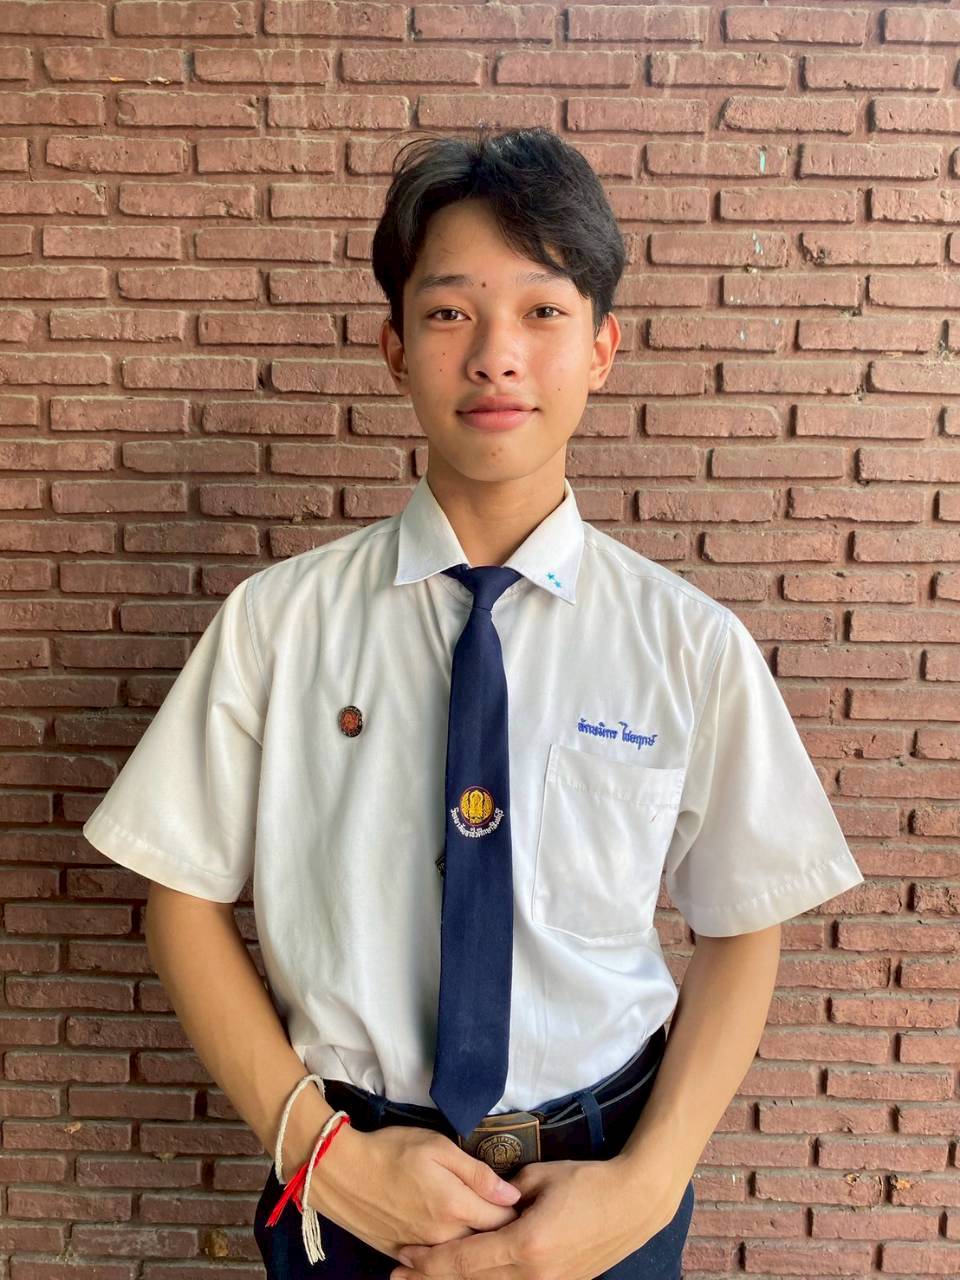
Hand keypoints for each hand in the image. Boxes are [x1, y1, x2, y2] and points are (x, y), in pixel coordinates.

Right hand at [307, 1123, 522, 1261]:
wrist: (340, 1170)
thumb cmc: (391, 1150)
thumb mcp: (438, 1147)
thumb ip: (477, 1173)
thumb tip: (511, 1195)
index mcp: (456, 1207)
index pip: (503, 1221)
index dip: (515, 1212)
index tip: (520, 1201)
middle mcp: (443, 1237)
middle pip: (485, 1244)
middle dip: (498, 1232)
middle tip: (503, 1215)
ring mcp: (422, 1250)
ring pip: (461, 1256)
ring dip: (473, 1244)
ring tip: (478, 1227)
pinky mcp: (402, 1255)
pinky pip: (434, 1261)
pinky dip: (446, 1253)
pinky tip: (449, 1237)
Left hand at [388, 1154, 682, 1279]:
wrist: (633, 1203)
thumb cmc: (587, 1182)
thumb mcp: (540, 1178)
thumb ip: (504, 1193)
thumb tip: (482, 1199)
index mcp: (526, 1244)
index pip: (466, 1259)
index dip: (431, 1261)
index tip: (403, 1258)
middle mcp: (534, 1274)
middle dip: (434, 1277)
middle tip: (399, 1272)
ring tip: (427, 1276)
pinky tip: (471, 1274)